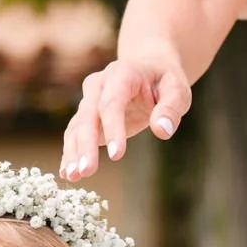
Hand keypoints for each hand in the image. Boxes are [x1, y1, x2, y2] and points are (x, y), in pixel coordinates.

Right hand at [60, 56, 192, 180]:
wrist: (148, 70)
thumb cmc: (164, 82)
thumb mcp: (177, 90)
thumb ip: (171, 108)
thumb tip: (162, 131)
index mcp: (122, 73)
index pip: (112, 102)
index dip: (113, 128)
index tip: (117, 156)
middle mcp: (99, 84)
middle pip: (88, 116)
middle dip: (86, 144)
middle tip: (86, 171)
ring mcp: (89, 99)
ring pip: (77, 126)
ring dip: (73, 152)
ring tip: (72, 176)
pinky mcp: (86, 116)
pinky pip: (75, 134)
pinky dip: (71, 153)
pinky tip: (69, 173)